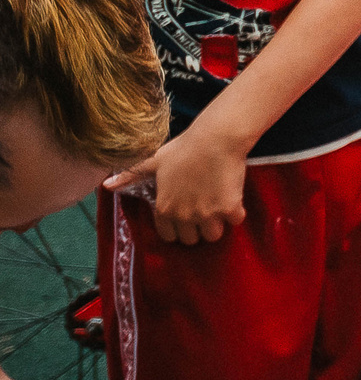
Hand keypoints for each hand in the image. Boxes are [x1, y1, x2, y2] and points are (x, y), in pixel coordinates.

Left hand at [107, 126, 248, 243]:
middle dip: (197, 228)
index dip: (178, 227)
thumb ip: (131, 176)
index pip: (169, 236)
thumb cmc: (184, 149)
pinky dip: (236, 213)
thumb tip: (105, 185)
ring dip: (217, 224)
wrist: (216, 139)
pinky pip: (235, 221)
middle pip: (192, 240)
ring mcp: (207, 214)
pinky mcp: (229, 208)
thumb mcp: (153, 161)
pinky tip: (233, 199)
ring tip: (218, 207)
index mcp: (165, 208)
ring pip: (213, 235)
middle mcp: (184, 216)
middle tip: (203, 211)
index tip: (185, 217)